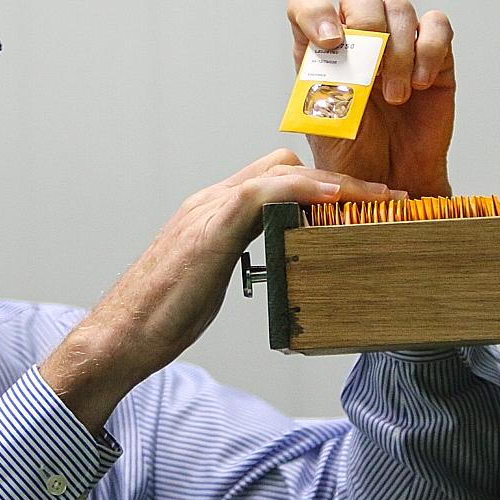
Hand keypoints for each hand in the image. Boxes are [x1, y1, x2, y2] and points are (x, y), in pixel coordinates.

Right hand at [40, 150, 403, 429]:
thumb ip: (238, 261)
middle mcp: (211, 201)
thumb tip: (276, 267)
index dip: (316, 186)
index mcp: (211, 213)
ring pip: (281, 171)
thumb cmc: (161, 318)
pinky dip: (308, 189)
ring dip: (335, 182)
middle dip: (333, 177)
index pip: (271, 181)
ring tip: (377, 199)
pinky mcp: (213, 226)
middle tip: (378, 200)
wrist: (121, 334)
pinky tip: (338, 200)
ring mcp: (210, 209)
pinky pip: (268, 191)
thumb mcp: (210, 282)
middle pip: (281, 165)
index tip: (357, 202)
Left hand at [287, 0, 454, 197]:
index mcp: (320, 46)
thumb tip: (340, 44)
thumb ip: (325, 80)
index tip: (330, 42)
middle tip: (370, 66)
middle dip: (366, 20)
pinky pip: (437, 25)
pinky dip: (429, 51)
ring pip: (400, 7)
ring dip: (397, 52)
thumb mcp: (322, 120)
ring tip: (395, 97)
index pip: (307, 1)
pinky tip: (421, 84)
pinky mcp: (434, 54)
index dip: (315, 9)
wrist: (389, 180)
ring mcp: (398, 41)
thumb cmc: (353, 152)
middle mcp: (358, 35)